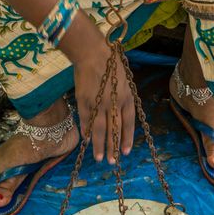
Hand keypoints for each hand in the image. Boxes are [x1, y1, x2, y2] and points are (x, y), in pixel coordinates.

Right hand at [73, 47, 134, 163]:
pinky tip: (87, 142)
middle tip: (113, 161)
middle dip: (114, 147)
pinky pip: (86, 119)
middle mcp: (114, 103)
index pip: (129, 123)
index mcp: (127, 97)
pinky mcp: (84, 101)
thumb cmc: (110, 61)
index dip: (127, 138)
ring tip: (100, 159)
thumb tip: (120, 111)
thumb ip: (122, 96)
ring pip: (101, 129)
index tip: (126, 151)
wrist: (92, 52)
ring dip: (100, 145)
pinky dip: (87, 131)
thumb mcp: (124, 79)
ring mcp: (99, 103)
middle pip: (115, 129)